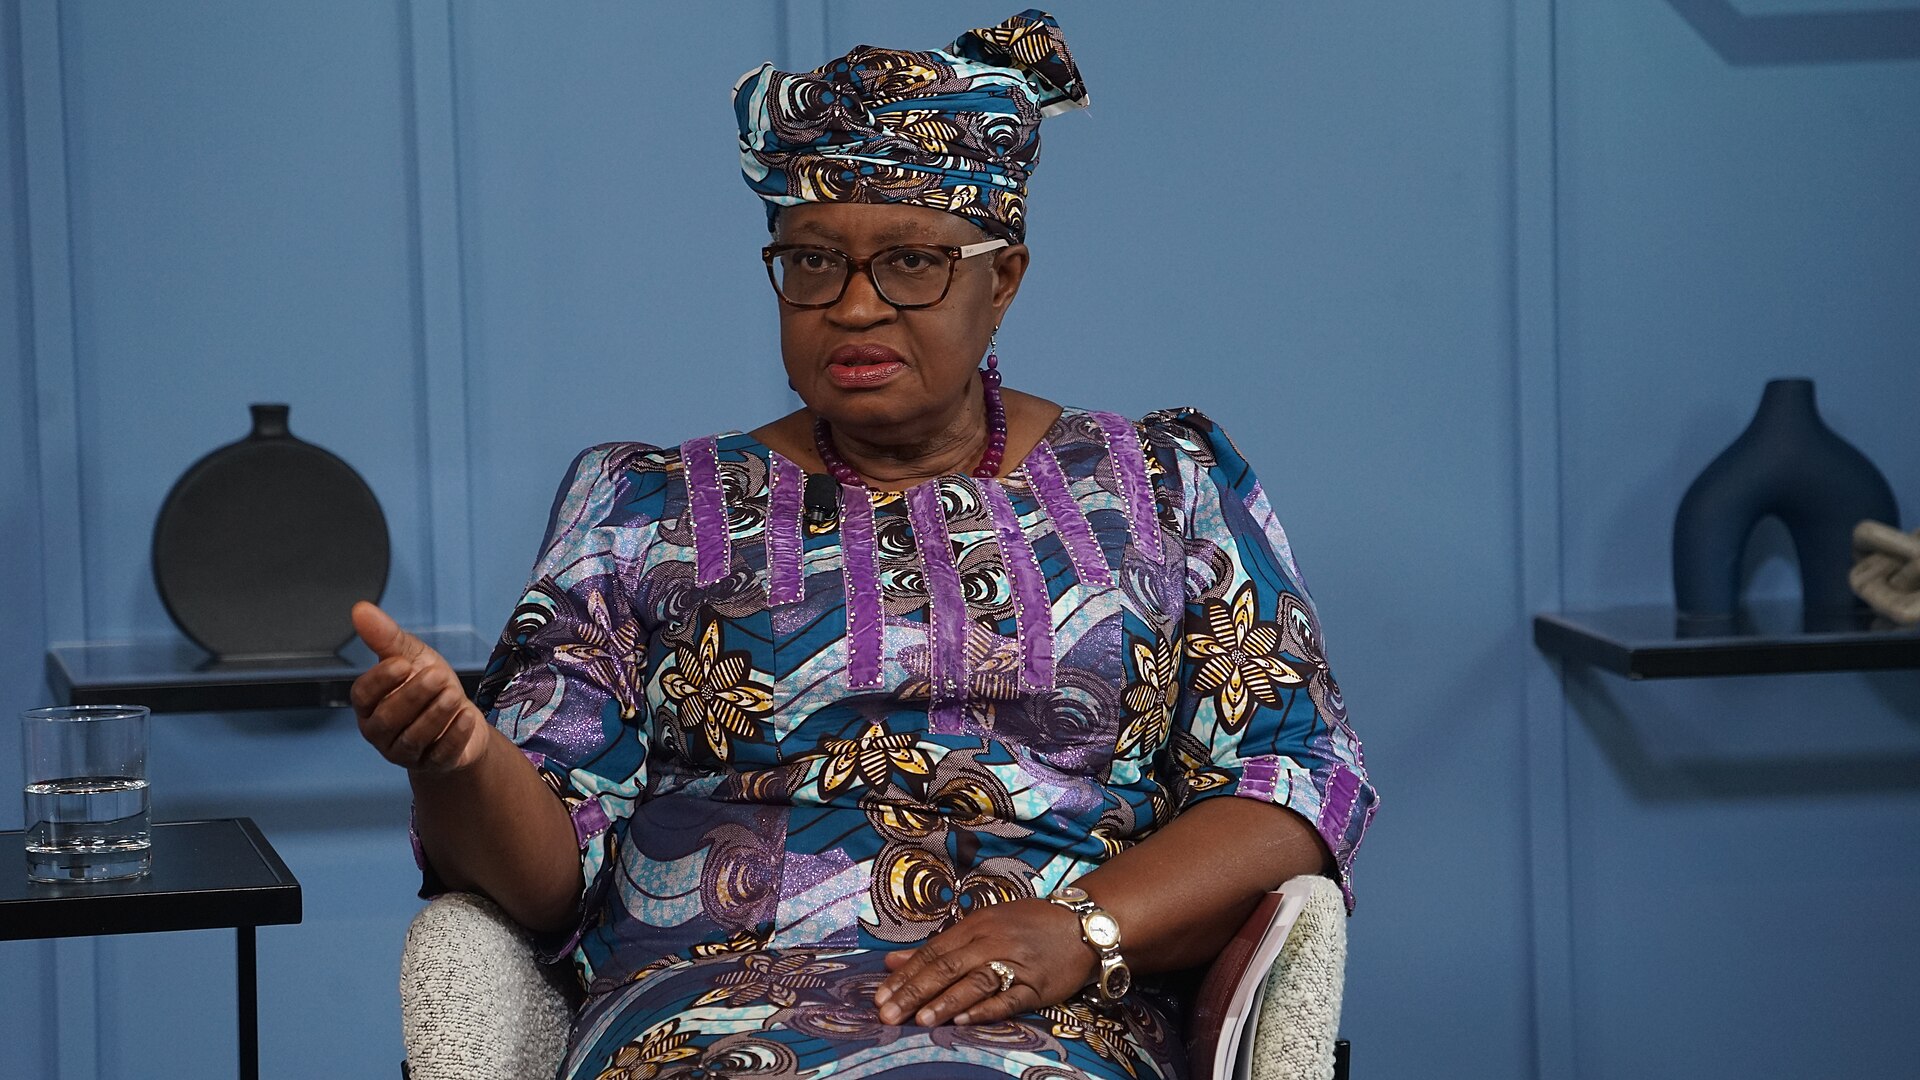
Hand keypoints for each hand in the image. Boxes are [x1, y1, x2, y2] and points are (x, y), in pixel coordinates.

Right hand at [349, 601, 490, 773]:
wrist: (460, 718)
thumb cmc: (429, 686)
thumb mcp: (411, 657)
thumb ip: (386, 637)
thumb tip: (360, 609)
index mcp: (369, 705)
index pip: (363, 695)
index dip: (381, 680)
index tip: (403, 664)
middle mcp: (381, 732)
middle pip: (388, 718)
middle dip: (414, 695)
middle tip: (438, 675)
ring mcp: (406, 753)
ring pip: (413, 738)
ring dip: (435, 714)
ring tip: (453, 693)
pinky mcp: (434, 765)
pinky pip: (440, 754)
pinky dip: (454, 735)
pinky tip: (467, 716)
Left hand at [874, 898, 1097, 1026]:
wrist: (1083, 924)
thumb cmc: (1027, 926)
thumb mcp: (981, 927)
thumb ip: (937, 947)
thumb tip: (890, 962)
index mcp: (975, 926)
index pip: (932, 952)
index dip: (905, 975)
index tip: (879, 997)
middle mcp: (991, 942)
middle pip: (946, 967)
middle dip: (915, 992)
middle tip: (888, 1014)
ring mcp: (1014, 963)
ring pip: (974, 982)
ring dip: (946, 1000)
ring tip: (920, 1020)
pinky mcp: (1036, 985)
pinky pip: (1008, 998)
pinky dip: (986, 1009)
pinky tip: (964, 1020)